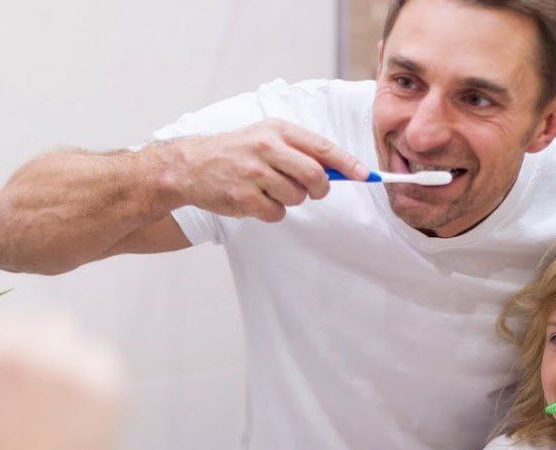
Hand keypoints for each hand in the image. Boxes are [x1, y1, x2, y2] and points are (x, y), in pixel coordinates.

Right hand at [0, 314, 122, 449]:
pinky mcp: (108, 384)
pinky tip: (71, 403)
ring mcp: (71, 364)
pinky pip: (93, 352)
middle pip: (13, 322)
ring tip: (40, 391)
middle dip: (4, 347)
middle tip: (4, 384)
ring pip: (57, 329)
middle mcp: (22, 350)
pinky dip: (82, 368)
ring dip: (46, 350)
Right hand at [170, 119, 367, 222]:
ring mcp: (253, 173)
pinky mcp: (243, 198)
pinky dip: (272, 211)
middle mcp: (266, 148)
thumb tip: (338, 169)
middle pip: (314, 175)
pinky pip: (276, 213)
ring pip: (296, 197)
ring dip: (290, 199)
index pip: (321, 147)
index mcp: (276, 130)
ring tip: (270, 189)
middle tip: (313, 190)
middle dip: (320, 188)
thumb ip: (299, 150)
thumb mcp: (266, 137)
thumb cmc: (236, 152)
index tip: (364, 175)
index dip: (347, 163)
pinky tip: (256, 199)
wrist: (191, 167)